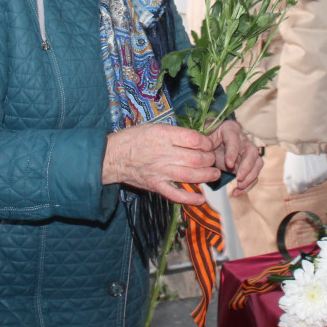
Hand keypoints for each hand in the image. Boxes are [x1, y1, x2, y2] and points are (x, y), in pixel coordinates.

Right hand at [103, 123, 220, 205]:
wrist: (113, 156)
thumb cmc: (134, 139)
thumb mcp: (154, 127)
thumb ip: (175, 134)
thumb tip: (197, 140)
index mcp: (164, 135)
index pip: (194, 139)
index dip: (206, 143)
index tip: (208, 144)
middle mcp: (164, 153)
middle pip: (196, 158)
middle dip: (210, 159)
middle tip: (212, 159)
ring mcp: (160, 171)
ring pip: (191, 175)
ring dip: (207, 176)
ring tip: (214, 174)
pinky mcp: (156, 186)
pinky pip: (176, 195)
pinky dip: (190, 199)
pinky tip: (201, 198)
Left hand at [207, 120, 262, 195]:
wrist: (210, 145)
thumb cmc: (206, 140)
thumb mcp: (203, 140)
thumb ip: (204, 145)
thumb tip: (205, 154)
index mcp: (230, 129)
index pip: (234, 140)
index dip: (232, 152)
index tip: (228, 165)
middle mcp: (243, 139)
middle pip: (252, 151)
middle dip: (247, 167)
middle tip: (238, 178)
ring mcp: (248, 152)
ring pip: (257, 163)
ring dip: (251, 177)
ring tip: (239, 186)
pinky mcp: (249, 165)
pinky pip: (254, 175)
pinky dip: (248, 185)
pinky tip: (236, 192)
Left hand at [283, 152, 326, 194]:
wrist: (306, 144)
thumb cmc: (294, 157)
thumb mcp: (287, 169)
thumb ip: (288, 183)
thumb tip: (291, 191)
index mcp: (299, 182)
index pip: (299, 190)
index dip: (297, 184)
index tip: (296, 176)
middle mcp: (310, 182)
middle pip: (308, 186)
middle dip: (304, 180)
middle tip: (302, 169)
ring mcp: (319, 177)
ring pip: (316, 182)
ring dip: (312, 177)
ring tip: (309, 166)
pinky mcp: (326, 172)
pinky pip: (323, 177)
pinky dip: (320, 173)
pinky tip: (315, 166)